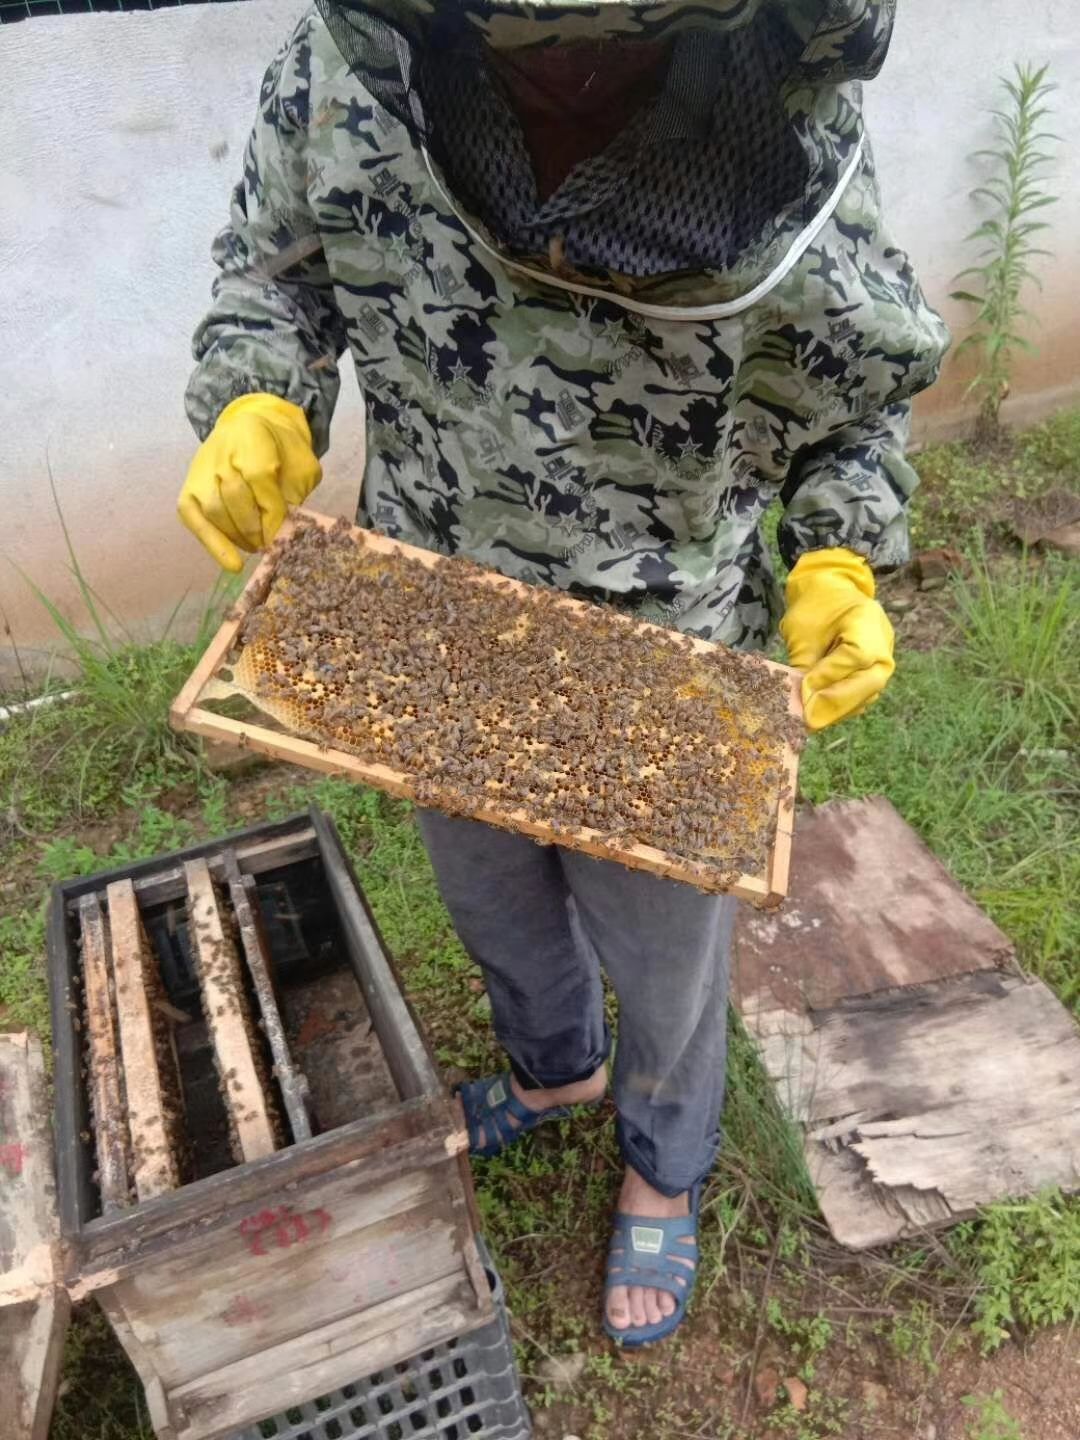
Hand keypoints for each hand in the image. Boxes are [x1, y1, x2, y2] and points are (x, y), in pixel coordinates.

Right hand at [177, 394, 320, 571]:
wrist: (254, 430)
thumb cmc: (282, 453)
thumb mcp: (300, 466)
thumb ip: (295, 493)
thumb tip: (285, 532)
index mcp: (251, 434)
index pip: (257, 476)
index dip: (271, 509)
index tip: (282, 531)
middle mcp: (220, 451)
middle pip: (233, 495)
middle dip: (255, 527)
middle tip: (270, 544)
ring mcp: (200, 471)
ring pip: (214, 509)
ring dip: (237, 536)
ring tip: (256, 547)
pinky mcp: (187, 490)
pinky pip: (193, 518)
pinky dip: (213, 543)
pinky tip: (231, 562)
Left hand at [779, 547, 894, 731]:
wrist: (831, 594)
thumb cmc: (814, 608)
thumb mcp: (803, 630)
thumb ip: (805, 664)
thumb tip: (798, 700)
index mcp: (868, 623)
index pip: (855, 657)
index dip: (829, 676)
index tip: (804, 690)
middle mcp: (884, 647)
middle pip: (868, 684)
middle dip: (835, 704)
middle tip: (806, 720)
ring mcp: (881, 666)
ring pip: (864, 697)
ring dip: (835, 712)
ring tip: (806, 723)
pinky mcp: (871, 680)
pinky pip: (858, 700)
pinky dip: (837, 710)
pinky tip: (815, 717)